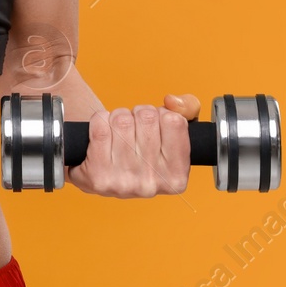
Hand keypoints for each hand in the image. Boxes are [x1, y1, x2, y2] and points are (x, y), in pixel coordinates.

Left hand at [66, 93, 199, 197]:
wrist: (102, 170)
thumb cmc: (143, 148)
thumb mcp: (174, 130)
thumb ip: (187, 107)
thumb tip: (171, 102)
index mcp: (176, 177)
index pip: (173, 121)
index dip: (161, 114)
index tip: (155, 127)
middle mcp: (152, 184)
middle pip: (146, 117)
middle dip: (137, 114)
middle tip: (134, 129)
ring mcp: (123, 183)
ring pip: (121, 120)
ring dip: (117, 117)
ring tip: (118, 132)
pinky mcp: (98, 176)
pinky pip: (99, 127)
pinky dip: (99, 120)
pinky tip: (102, 135)